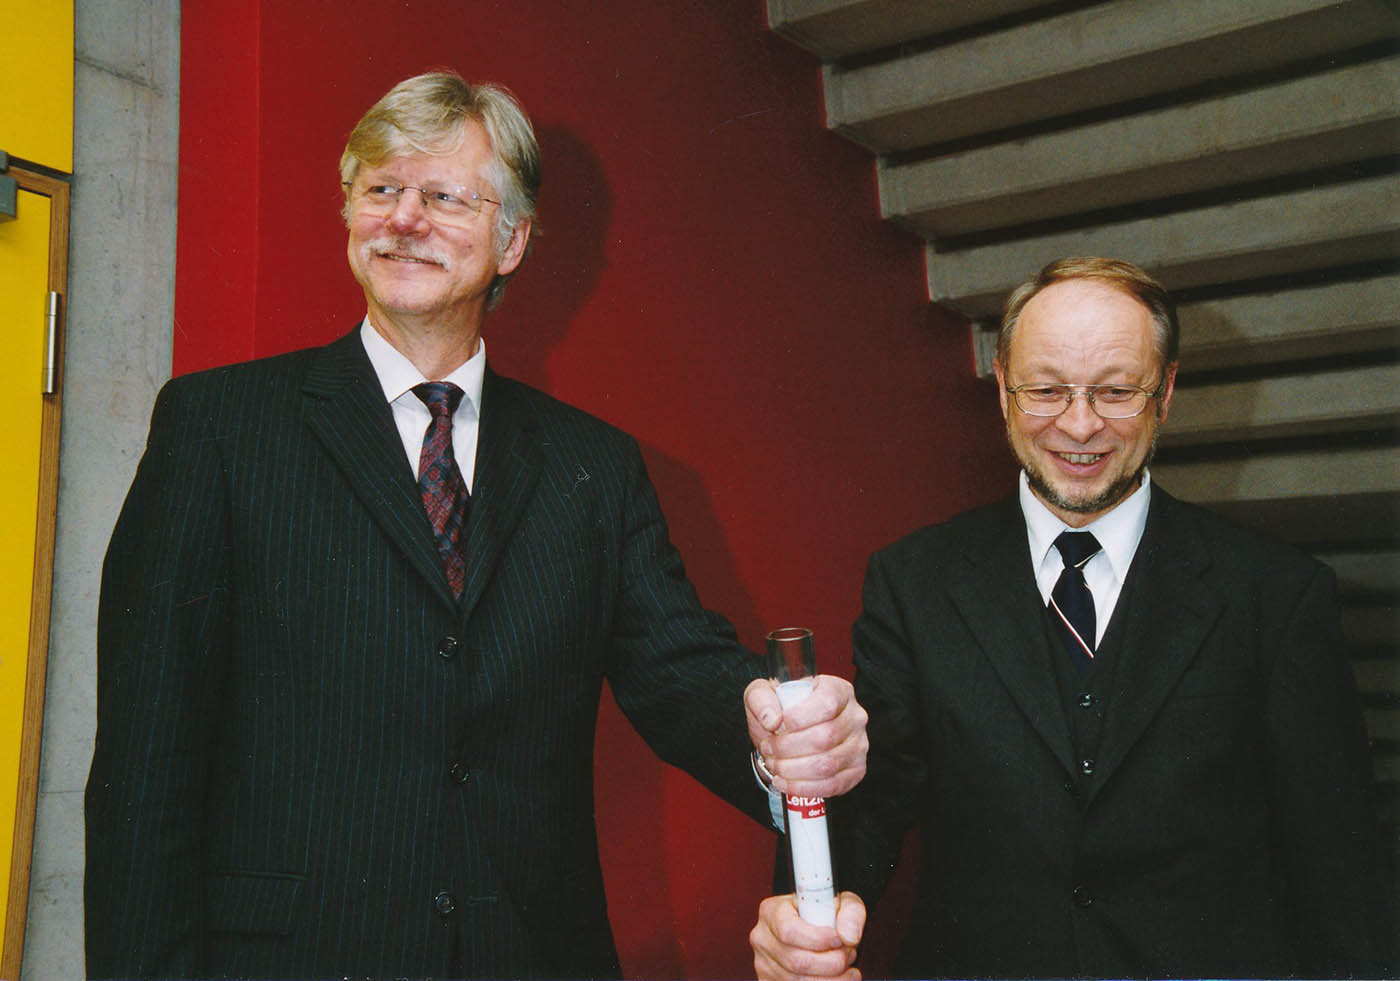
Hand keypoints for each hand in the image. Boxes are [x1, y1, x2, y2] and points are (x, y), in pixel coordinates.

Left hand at [746, 675, 867, 796]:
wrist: (791, 729)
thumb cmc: (782, 709)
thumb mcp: (764, 693)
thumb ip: (761, 698)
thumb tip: (772, 720)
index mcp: (838, 690)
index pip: (827, 704)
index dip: (799, 717)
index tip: (777, 725)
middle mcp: (855, 716)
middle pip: (826, 737)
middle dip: (788, 748)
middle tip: (768, 748)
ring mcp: (859, 745)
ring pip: (827, 764)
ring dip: (793, 769)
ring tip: (774, 764)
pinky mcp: (856, 770)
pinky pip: (832, 785)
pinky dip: (803, 788)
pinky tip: (784, 782)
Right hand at [751, 891, 865, 980]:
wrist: (813, 929)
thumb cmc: (823, 913)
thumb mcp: (840, 902)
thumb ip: (851, 913)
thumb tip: (849, 937)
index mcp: (771, 911)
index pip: (788, 930)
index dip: (818, 939)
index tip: (840, 940)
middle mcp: (762, 939)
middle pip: (796, 962)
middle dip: (832, 963)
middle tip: (849, 955)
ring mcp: (763, 965)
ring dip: (832, 979)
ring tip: (845, 966)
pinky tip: (837, 979)